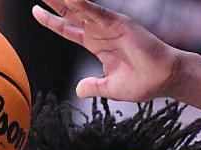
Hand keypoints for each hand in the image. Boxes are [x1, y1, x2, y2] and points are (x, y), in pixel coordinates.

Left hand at [33, 0, 180, 101]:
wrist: (164, 79)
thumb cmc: (143, 82)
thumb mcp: (111, 88)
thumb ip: (94, 87)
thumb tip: (78, 90)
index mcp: (97, 45)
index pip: (69, 29)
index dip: (51, 21)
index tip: (35, 11)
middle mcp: (101, 32)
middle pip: (71, 13)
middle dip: (54, 2)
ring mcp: (109, 26)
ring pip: (80, 8)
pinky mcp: (119, 24)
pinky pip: (96, 12)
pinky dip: (82, 4)